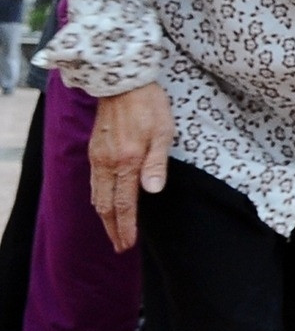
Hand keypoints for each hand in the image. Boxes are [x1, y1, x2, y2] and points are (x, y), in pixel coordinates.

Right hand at [90, 82, 174, 252]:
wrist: (122, 84)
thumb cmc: (150, 106)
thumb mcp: (164, 133)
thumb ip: (157, 164)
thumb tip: (152, 192)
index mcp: (127, 162)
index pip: (124, 204)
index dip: (126, 226)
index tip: (128, 244)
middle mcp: (107, 164)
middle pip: (106, 206)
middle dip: (113, 229)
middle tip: (120, 247)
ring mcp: (97, 158)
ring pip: (96, 196)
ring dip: (104, 217)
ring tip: (113, 231)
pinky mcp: (94, 151)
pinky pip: (93, 182)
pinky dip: (98, 199)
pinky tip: (104, 204)